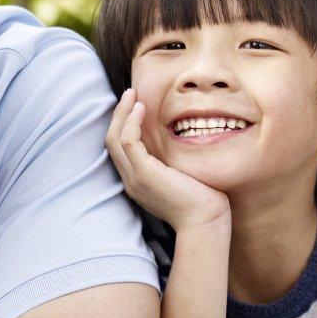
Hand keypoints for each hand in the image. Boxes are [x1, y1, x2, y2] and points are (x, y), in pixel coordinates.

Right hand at [106, 91, 230, 232]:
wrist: (206, 223)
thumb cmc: (203, 202)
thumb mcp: (183, 177)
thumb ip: (175, 162)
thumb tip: (186, 138)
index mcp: (138, 182)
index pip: (120, 149)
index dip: (123, 124)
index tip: (135, 105)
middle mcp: (130, 180)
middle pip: (111, 141)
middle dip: (118, 114)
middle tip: (129, 94)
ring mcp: (135, 178)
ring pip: (114, 138)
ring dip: (122, 113)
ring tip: (133, 95)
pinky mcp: (144, 174)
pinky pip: (128, 141)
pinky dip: (131, 122)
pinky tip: (142, 109)